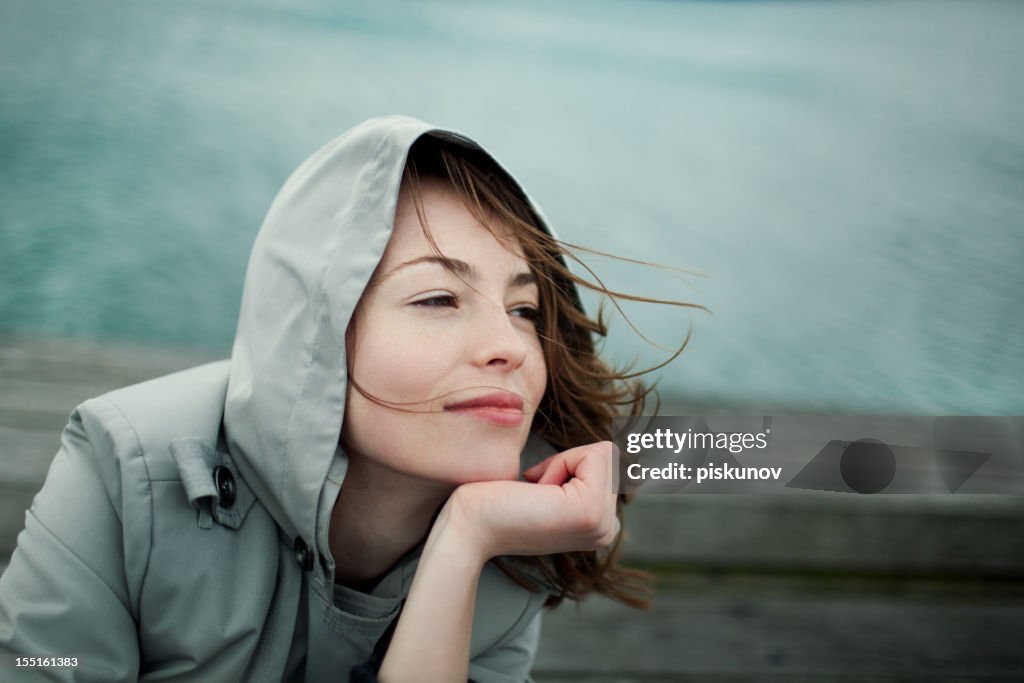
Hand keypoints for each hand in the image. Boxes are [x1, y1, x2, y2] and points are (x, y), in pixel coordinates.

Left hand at [441, 441, 619, 561]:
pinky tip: (537, 493)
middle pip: (608, 457)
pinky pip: (593, 455)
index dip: (566, 463)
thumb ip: (574, 478)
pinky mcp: (589, 511)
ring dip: (561, 463)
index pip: (606, 464)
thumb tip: (597, 449)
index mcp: (600, 526)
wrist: (469, 528)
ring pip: (603, 454)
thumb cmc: (494, 504)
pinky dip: (559, 463)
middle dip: (566, 462)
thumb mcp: (547, 491)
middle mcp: (607, 529)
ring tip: (536, 494)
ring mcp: (601, 524)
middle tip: (534, 493)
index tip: (536, 490)